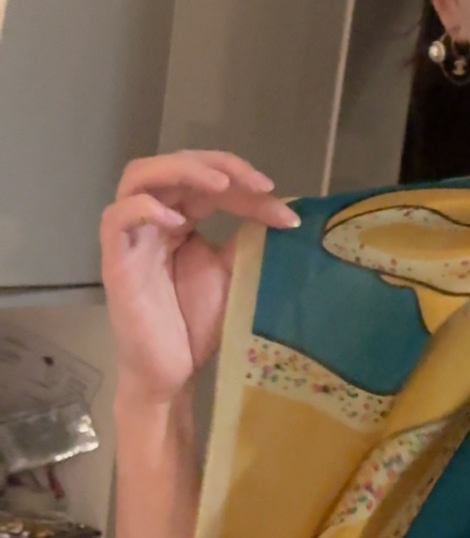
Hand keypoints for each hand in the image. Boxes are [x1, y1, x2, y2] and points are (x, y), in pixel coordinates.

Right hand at [100, 151, 299, 411]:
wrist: (172, 371)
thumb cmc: (197, 323)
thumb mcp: (232, 274)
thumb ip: (246, 241)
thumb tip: (282, 212)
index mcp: (180, 218)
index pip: (208, 183)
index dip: (244, 185)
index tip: (285, 210)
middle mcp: (152, 218)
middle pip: (174, 166)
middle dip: (218, 166)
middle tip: (258, 183)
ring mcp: (131, 236)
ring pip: (140, 176)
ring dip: (181, 172)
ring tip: (220, 186)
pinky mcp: (116, 260)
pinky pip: (117, 217)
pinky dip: (146, 209)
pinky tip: (180, 223)